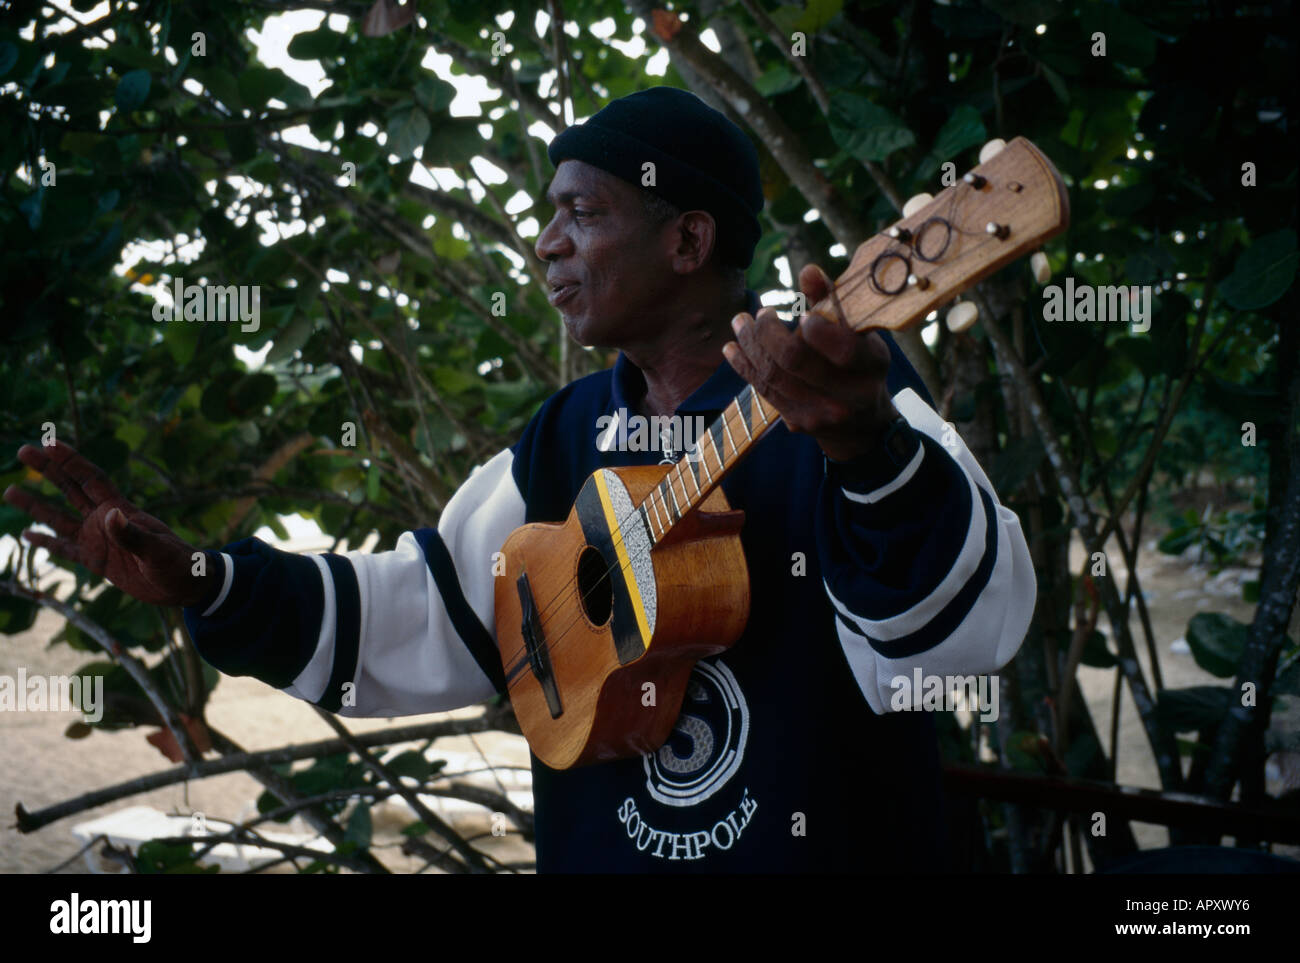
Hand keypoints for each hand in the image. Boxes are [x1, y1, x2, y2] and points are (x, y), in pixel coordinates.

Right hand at [3, 441, 213, 606]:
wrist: (186, 585)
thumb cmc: (178, 564)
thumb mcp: (157, 551)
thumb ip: (133, 535)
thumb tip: (110, 516)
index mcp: (121, 510)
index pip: (90, 479)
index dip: (71, 460)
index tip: (49, 442)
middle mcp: (105, 519)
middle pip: (70, 489)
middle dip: (48, 470)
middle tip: (24, 451)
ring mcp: (98, 539)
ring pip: (59, 517)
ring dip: (36, 505)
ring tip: (10, 490)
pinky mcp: (96, 560)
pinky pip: (64, 548)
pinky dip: (45, 541)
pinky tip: (26, 534)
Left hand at [722, 263, 898, 461]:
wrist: (863, 423)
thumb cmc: (860, 364)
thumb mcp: (858, 333)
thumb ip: (833, 302)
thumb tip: (807, 271)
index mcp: (871, 366)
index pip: (844, 350)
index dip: (818, 330)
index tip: (802, 315)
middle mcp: (849, 396)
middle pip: (796, 361)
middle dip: (769, 332)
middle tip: (760, 312)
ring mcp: (822, 414)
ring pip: (774, 375)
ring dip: (749, 345)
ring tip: (739, 322)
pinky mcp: (799, 422)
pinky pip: (764, 391)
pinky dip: (744, 366)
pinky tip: (732, 348)